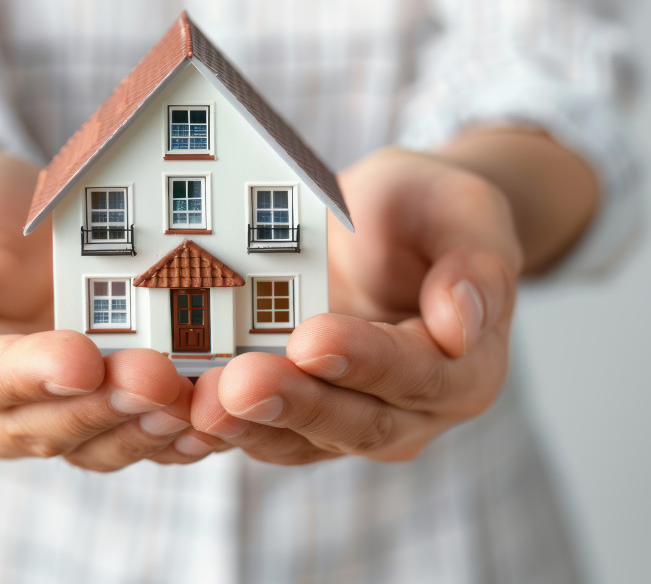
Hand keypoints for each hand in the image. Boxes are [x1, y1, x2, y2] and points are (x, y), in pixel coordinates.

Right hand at [0, 147, 222, 470]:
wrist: (4, 218)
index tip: (80, 358)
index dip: (30, 375)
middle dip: (103, 403)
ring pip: (93, 444)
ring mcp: (45, 417)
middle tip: (156, 376)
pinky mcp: (98, 412)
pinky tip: (210, 422)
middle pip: (43, 424)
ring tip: (189, 400)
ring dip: (143, 427)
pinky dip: (173, 438)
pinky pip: (134, 438)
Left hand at [190, 146, 524, 463]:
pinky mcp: (297, 420)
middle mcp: (413, 413)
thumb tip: (463, 320)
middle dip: (294, 403)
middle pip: (354, 423)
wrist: (396, 233)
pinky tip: (175, 409)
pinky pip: (258, 432)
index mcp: (467, 368)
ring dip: (247, 426)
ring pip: (298, 440)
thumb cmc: (430, 213)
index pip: (417, 373)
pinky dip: (219, 427)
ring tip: (197, 402)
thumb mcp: (463, 209)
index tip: (312, 337)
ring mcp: (351, 425)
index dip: (364, 360)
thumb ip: (475, 262)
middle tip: (238, 383)